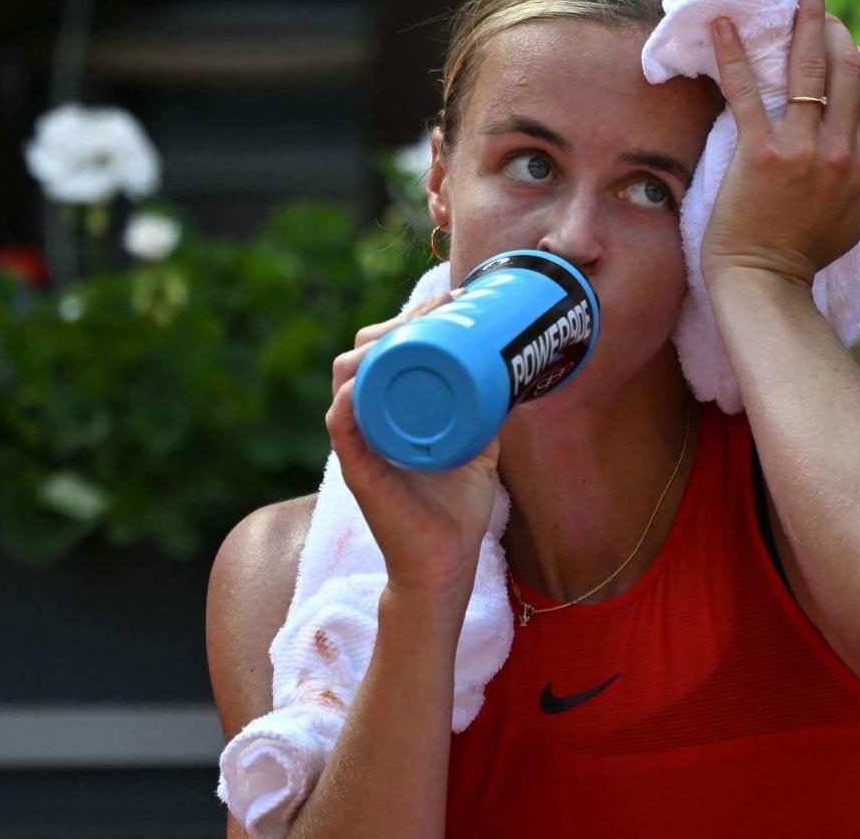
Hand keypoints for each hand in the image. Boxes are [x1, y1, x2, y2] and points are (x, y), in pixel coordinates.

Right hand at [324, 286, 501, 596]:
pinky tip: (368, 379)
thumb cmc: (456, 504)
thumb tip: (517, 370)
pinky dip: (351, 398)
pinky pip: (342, 423)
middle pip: (364, 350)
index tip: (455, 297)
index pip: (384, 347)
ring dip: (379, 344)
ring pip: (348, 375)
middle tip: (446, 305)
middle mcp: (369, 419)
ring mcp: (359, 442)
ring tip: (420, 326)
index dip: (412, 316)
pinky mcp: (358, 469)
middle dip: (400, 319)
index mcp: (390, 408)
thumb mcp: (478, 442)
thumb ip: (486, 408)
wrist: (448, 560)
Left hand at [700, 0, 859, 289]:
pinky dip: (734, 55)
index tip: (845, 43)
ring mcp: (801, 150)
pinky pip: (746, 92)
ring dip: (805, 21)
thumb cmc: (804, 255)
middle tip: (817, 4)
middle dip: (836, 29)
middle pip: (849, 68)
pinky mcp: (758, 154)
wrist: (765, 283)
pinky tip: (723, 26)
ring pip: (810, 68)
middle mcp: (840, 151)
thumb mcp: (855, 220)